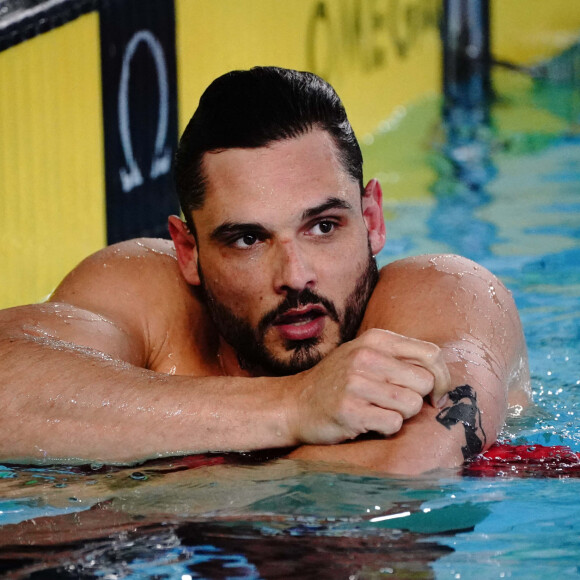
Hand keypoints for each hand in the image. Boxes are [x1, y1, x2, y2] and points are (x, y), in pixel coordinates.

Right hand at [286, 328, 450, 444]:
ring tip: (377, 410)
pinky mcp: (350, 410)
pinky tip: (367, 422)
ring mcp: (356, 382)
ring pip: (412, 404)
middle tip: (397, 404)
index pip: (432, 354)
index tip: (433, 393)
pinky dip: (385, 428)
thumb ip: (400, 358)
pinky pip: (393, 424)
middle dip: (419, 399)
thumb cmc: (338, 382)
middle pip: (426, 381)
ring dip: (400, 414)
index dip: (441, 377)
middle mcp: (366, 356)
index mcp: (375, 339)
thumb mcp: (364, 356)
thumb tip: (443, 376)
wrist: (294, 403)